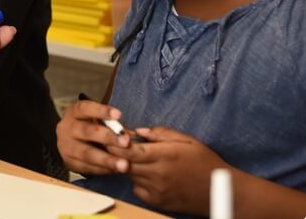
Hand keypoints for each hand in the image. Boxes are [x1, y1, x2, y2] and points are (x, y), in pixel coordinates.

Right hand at [56, 99, 131, 175]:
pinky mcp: (68, 163)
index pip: (86, 108)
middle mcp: (67, 128)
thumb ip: (111, 125)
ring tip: (124, 165)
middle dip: (108, 137)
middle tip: (126, 142)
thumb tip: (129, 135)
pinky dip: (102, 169)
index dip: (102, 111)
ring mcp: (65, 146)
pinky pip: (86, 167)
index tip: (119, 114)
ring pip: (86, 153)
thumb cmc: (88, 125)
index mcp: (74, 112)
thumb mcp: (95, 118)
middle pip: (87, 131)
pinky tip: (114, 170)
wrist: (67, 140)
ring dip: (107, 160)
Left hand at [107, 126, 229, 214]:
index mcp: (165, 156)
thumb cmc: (204, 161)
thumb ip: (161, 133)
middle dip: (117, 153)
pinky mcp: (157, 202)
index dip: (117, 143)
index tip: (113, 135)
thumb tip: (138, 131)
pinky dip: (136, 180)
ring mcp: (157, 191)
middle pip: (125, 164)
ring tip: (133, 156)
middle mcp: (158, 174)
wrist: (220, 192)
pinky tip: (145, 173)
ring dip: (127, 165)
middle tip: (115, 144)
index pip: (130, 150)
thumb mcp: (187, 140)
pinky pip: (137, 189)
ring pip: (130, 175)